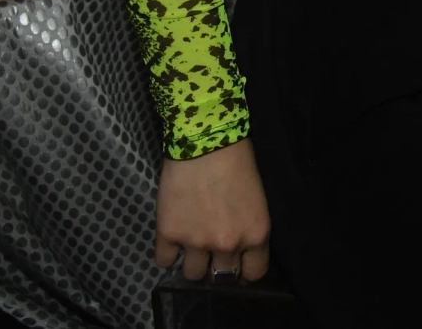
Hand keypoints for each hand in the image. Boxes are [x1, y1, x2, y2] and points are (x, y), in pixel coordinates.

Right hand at [156, 138, 271, 281]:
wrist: (206, 142)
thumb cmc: (239, 163)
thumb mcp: (258, 201)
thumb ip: (250, 229)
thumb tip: (242, 249)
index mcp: (255, 234)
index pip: (254, 273)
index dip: (245, 272)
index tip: (239, 268)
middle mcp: (227, 244)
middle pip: (221, 278)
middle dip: (218, 270)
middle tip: (214, 256)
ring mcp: (195, 242)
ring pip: (192, 275)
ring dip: (192, 263)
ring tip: (192, 248)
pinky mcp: (168, 234)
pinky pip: (164, 261)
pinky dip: (167, 253)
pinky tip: (173, 240)